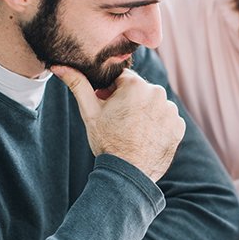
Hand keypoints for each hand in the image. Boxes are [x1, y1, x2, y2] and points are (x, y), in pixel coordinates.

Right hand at [52, 66, 184, 181]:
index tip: (106, 105)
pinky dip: (158, 125)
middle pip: (140, 92)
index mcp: (136, 85)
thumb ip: (78, 85)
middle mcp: (158, 93)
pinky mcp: (179, 126)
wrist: (129, 173)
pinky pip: (167, 120)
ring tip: (133, 131)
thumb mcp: (90, 112)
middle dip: (129, 101)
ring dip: (145, 112)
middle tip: (119, 121)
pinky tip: (146, 137)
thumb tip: (59, 66)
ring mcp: (171, 111)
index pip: (122, 79)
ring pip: (154, 105)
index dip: (111, 91)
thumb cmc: (107, 141)